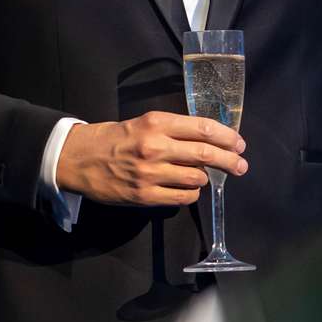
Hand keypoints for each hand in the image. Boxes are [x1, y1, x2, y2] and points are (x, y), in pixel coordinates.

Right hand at [55, 110, 247, 205]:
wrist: (79, 159)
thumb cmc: (116, 138)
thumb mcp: (144, 123)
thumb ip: (174, 130)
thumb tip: (209, 141)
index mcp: (157, 123)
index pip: (203, 128)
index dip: (227, 137)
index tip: (239, 143)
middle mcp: (155, 146)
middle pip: (205, 154)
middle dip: (230, 160)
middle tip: (242, 165)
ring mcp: (150, 173)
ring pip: (196, 178)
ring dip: (205, 178)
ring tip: (202, 176)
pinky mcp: (145, 195)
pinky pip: (182, 198)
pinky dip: (191, 194)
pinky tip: (188, 190)